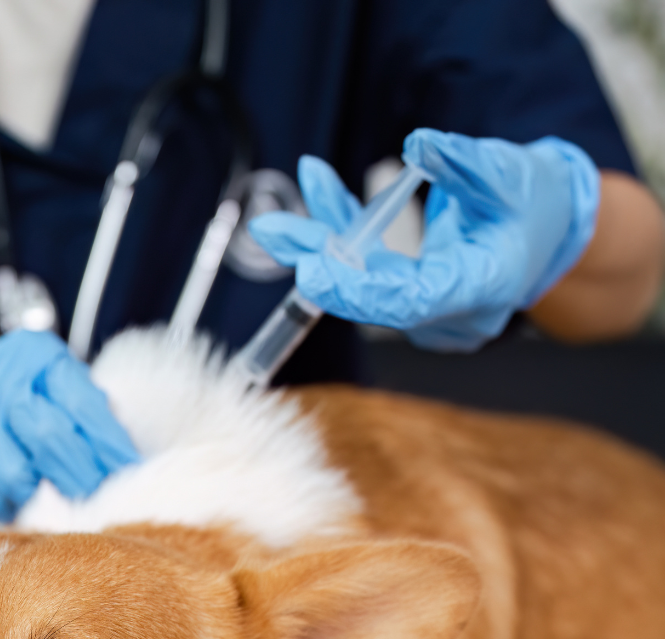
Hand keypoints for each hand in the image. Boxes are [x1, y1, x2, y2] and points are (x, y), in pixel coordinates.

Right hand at [0, 330, 138, 519]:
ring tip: (58, 503)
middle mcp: (1, 377)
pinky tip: (19, 501)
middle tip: (100, 498)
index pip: (82, 404)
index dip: (109, 444)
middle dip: (80, 474)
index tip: (131, 472)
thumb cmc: (10, 392)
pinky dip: (7, 503)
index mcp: (38, 356)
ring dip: (40, 495)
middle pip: (48, 436)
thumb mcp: (48, 381)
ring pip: (13, 471)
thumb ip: (85, 407)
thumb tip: (129, 457)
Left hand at [249, 129, 600, 350]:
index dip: (360, 291)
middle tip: (273, 234)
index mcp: (483, 287)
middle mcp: (451, 312)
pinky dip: (339, 234)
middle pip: (376, 297)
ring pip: (364, 284)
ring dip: (318, 248)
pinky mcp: (411, 295)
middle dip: (320, 267)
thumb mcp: (511, 173)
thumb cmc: (536, 202)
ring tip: (273, 224)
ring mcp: (428, 310)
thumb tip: (419, 144)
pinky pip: (367, 270)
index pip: (413, 300)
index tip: (312, 272)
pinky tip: (316, 190)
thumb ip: (464, 163)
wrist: (548, 229)